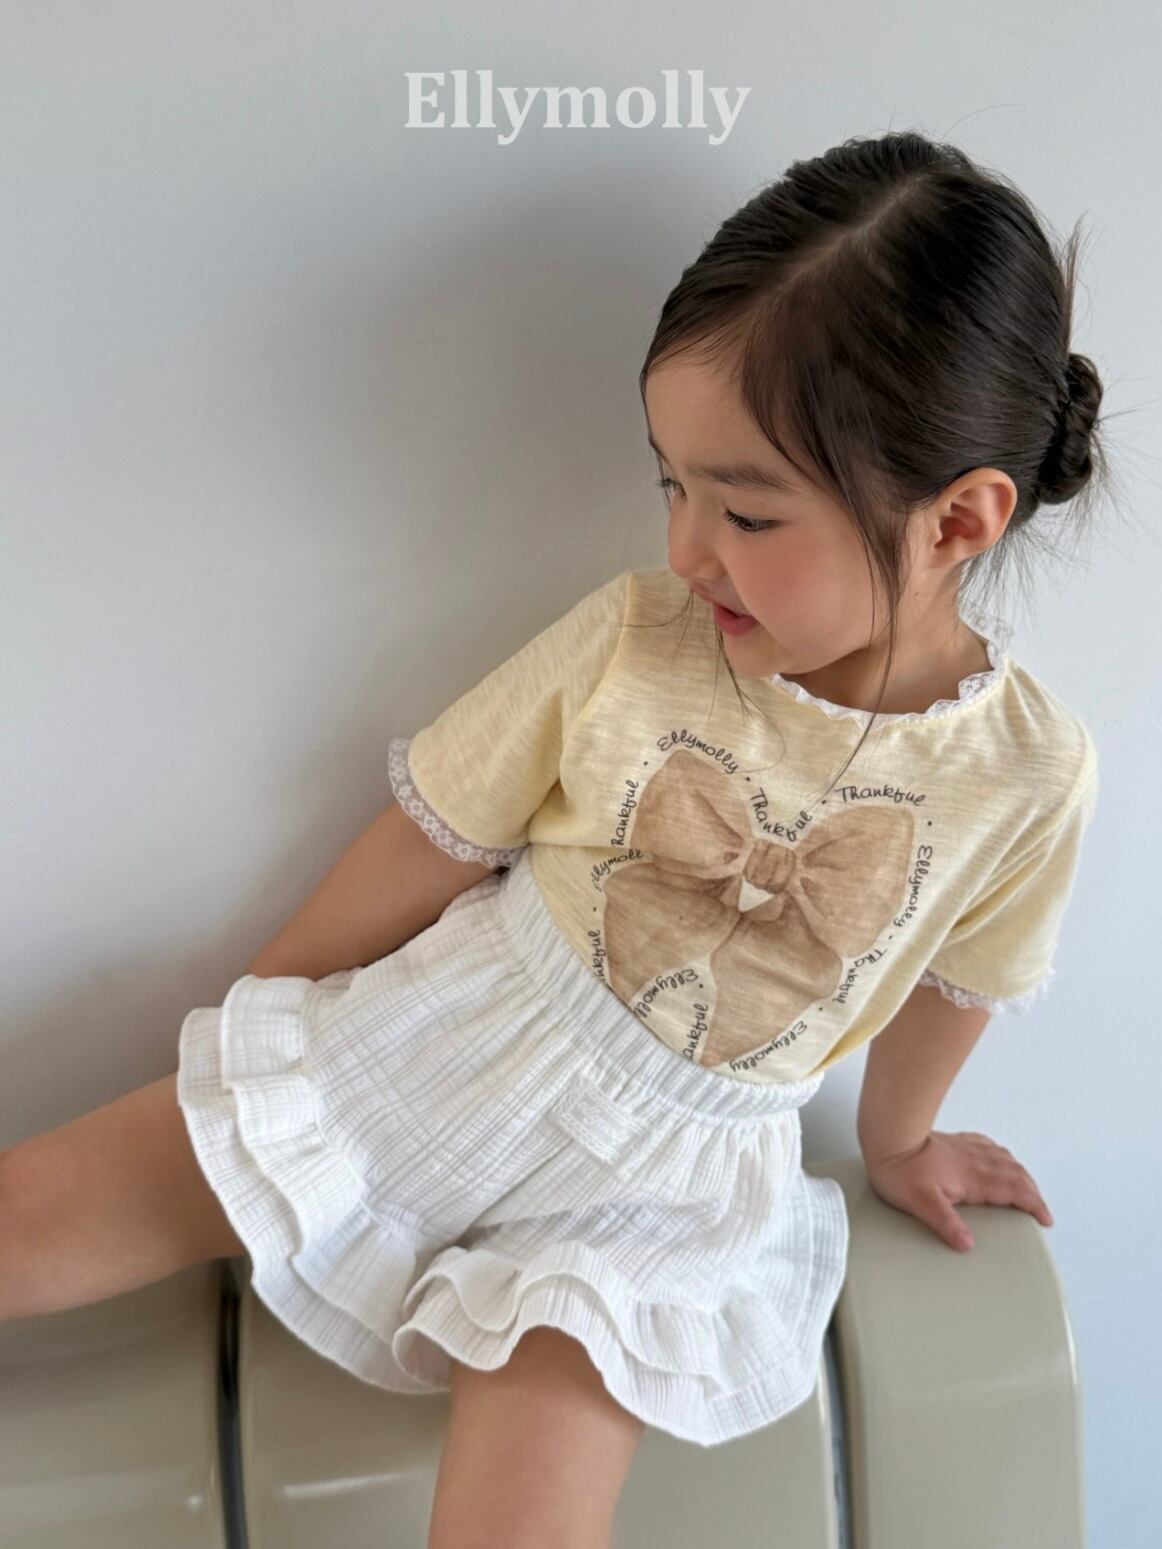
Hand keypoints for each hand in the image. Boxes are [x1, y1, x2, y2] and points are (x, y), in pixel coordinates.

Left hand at [862, 1129, 1054, 1251]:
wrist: (888, 1136)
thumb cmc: (900, 1168)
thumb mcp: (922, 1203)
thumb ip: (947, 1223)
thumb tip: (966, 1243)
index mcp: (974, 1177)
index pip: (1016, 1190)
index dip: (1034, 1205)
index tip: (1045, 1218)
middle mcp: (976, 1160)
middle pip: (1016, 1175)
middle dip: (1033, 1192)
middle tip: (1039, 1208)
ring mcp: (966, 1149)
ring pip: (1005, 1159)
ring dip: (1020, 1175)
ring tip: (1026, 1187)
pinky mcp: (955, 1142)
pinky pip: (987, 1146)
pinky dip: (1001, 1156)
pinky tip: (996, 1157)